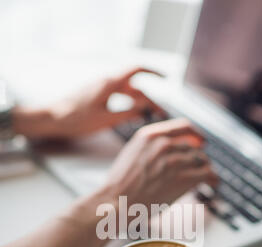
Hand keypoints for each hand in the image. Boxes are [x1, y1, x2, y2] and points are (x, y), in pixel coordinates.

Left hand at [12, 67, 163, 138]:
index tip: (167, 79)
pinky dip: (128, 104)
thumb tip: (146, 109)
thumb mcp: (105, 120)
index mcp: (109, 83)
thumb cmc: (75, 119)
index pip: (137, 70)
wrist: (51, 119)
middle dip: (149, 99)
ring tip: (148, 117)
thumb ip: (128, 113)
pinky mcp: (96, 95)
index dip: (154, 72)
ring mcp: (101, 88)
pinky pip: (117, 96)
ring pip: (126, 92)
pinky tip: (131, 116)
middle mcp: (106, 82)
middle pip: (135, 87)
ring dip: (139, 103)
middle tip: (160, 114)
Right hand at [105, 118, 217, 207]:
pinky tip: (213, 184)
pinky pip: (208, 173)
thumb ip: (149, 147)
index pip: (183, 127)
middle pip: (193, 147)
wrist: (116, 203)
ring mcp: (174, 161)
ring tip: (207, 178)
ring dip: (205, 169)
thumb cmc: (120, 186)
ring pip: (201, 159)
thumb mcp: (131, 154)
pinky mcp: (183, 178)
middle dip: (198, 158)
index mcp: (149, 135)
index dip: (196, 134)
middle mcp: (163, 144)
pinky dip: (213, 178)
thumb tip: (168, 149)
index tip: (201, 141)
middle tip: (200, 168)